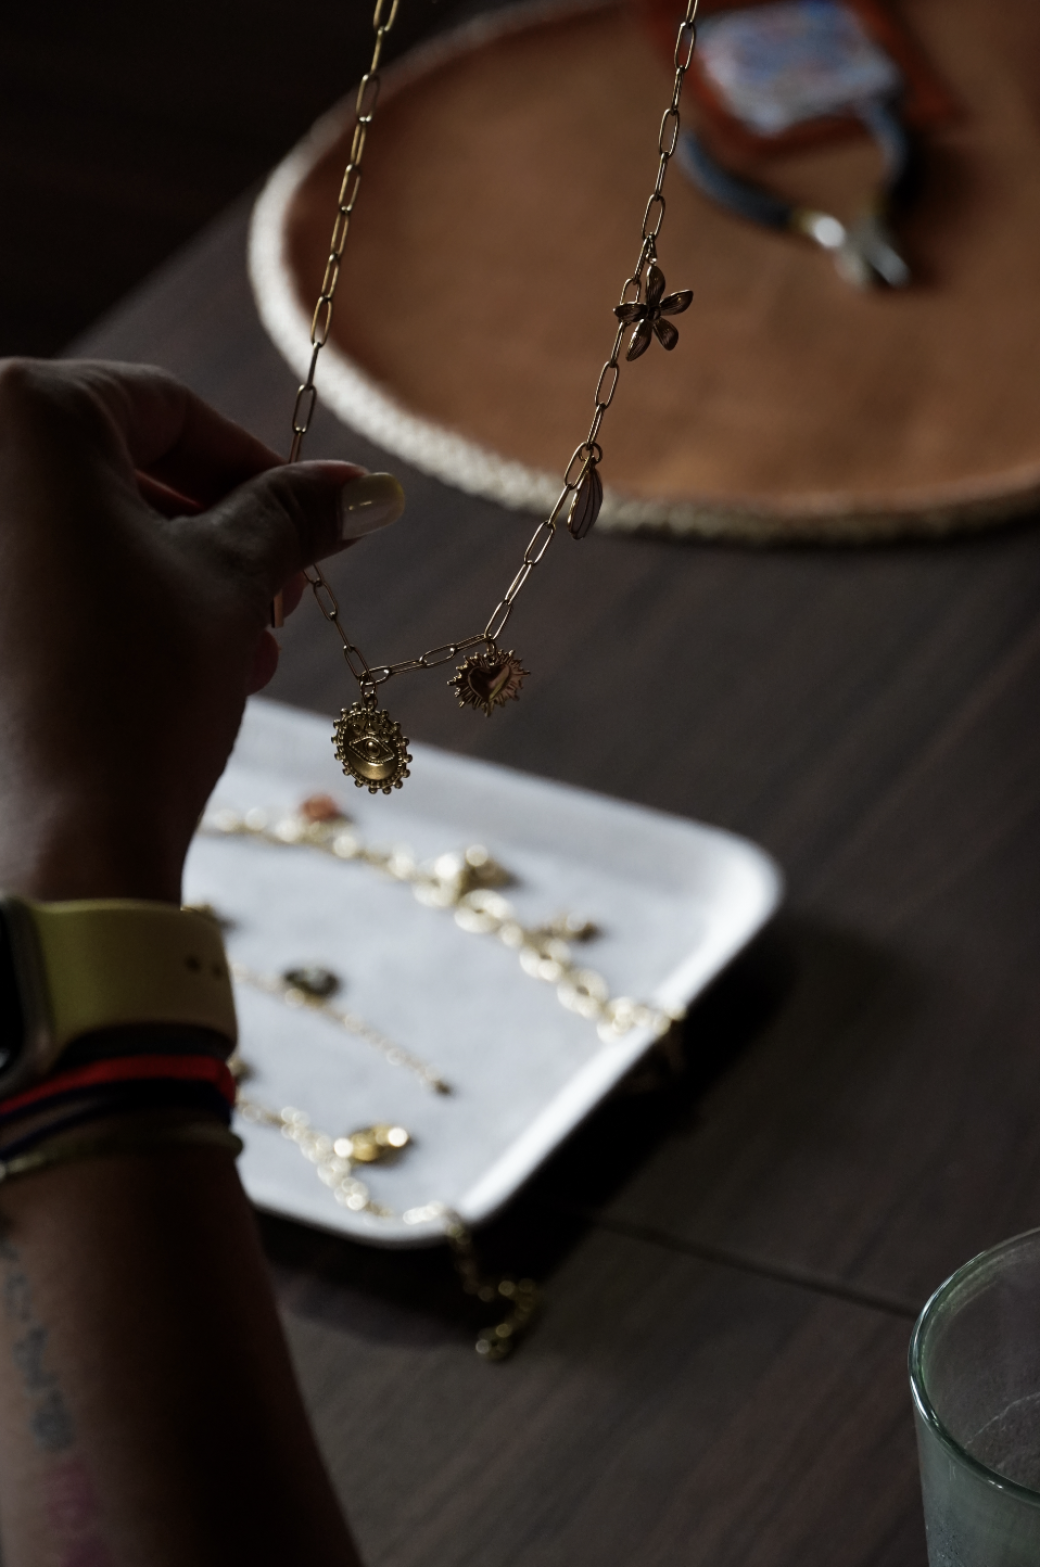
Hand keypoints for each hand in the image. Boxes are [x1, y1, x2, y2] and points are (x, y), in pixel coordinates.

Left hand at [0, 358, 403, 902]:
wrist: (71, 833)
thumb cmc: (141, 687)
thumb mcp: (234, 581)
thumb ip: (293, 514)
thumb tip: (366, 491)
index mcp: (26, 414)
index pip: (168, 407)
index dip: (256, 467)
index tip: (313, 521)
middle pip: (123, 467)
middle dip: (218, 534)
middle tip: (281, 595)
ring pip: (86, 527)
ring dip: (179, 577)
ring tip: (247, 649)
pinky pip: (44, 574)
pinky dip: (114, 603)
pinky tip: (180, 665)